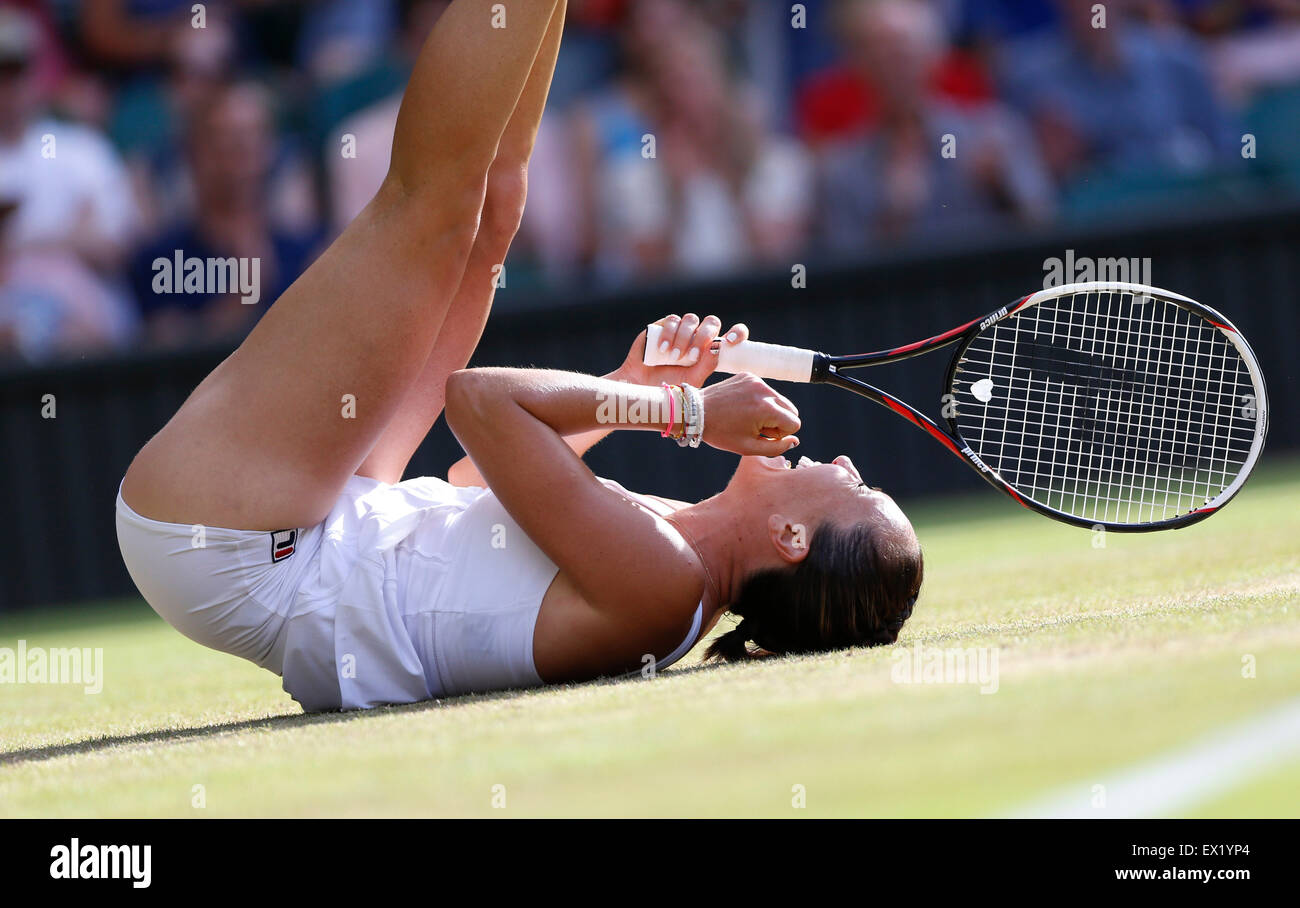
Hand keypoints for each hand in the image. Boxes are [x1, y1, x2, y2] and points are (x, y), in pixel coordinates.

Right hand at [611, 314, 747, 386]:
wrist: (640, 390)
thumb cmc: (668, 390)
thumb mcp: (691, 381)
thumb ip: (706, 366)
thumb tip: (718, 347)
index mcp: (710, 351)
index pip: (730, 335)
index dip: (737, 332)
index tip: (732, 341)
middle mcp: (697, 337)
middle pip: (711, 322)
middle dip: (704, 336)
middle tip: (692, 355)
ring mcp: (680, 330)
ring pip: (691, 319)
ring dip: (684, 338)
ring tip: (674, 357)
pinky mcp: (662, 326)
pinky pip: (672, 320)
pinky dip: (669, 333)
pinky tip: (662, 349)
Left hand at [698, 372, 800, 455]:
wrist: (695, 411)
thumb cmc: (721, 432)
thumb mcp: (749, 448)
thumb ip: (776, 448)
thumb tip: (794, 440)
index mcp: (767, 408)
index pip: (795, 423)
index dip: (780, 434)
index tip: (762, 434)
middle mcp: (765, 390)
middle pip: (791, 409)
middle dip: (778, 421)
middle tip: (755, 427)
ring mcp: (756, 380)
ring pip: (779, 399)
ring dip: (770, 410)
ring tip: (747, 416)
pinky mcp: (748, 375)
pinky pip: (765, 390)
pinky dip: (759, 400)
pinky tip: (742, 406)